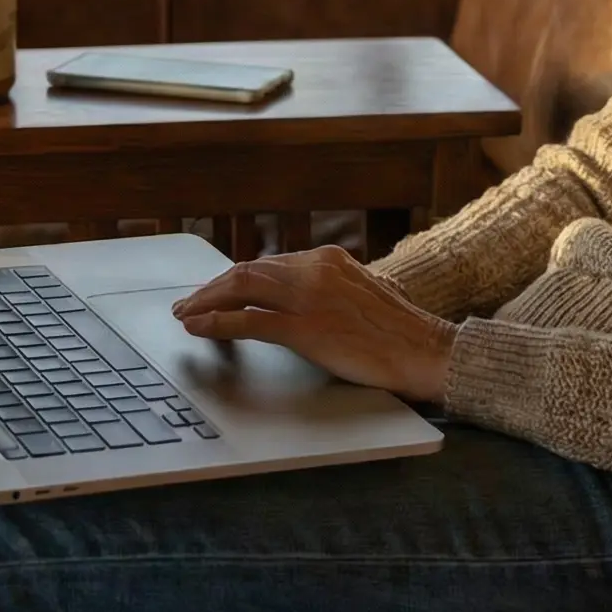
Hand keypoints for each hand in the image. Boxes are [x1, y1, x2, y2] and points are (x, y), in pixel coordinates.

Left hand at [172, 245, 456, 403]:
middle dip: (212, 288)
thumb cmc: (401, 333)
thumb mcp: (364, 295)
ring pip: (241, 288)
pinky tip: (198, 328)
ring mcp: (309, 296)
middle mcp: (315, 269)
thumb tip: (307, 302)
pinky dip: (217, 322)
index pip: (268, 265)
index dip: (234, 280)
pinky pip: (249, 320)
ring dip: (206, 301)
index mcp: (329, 259)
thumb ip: (333, 290)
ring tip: (185, 314)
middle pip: (247, 272)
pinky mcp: (306, 327)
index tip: (216, 292)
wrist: (426, 351)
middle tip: (188, 303)